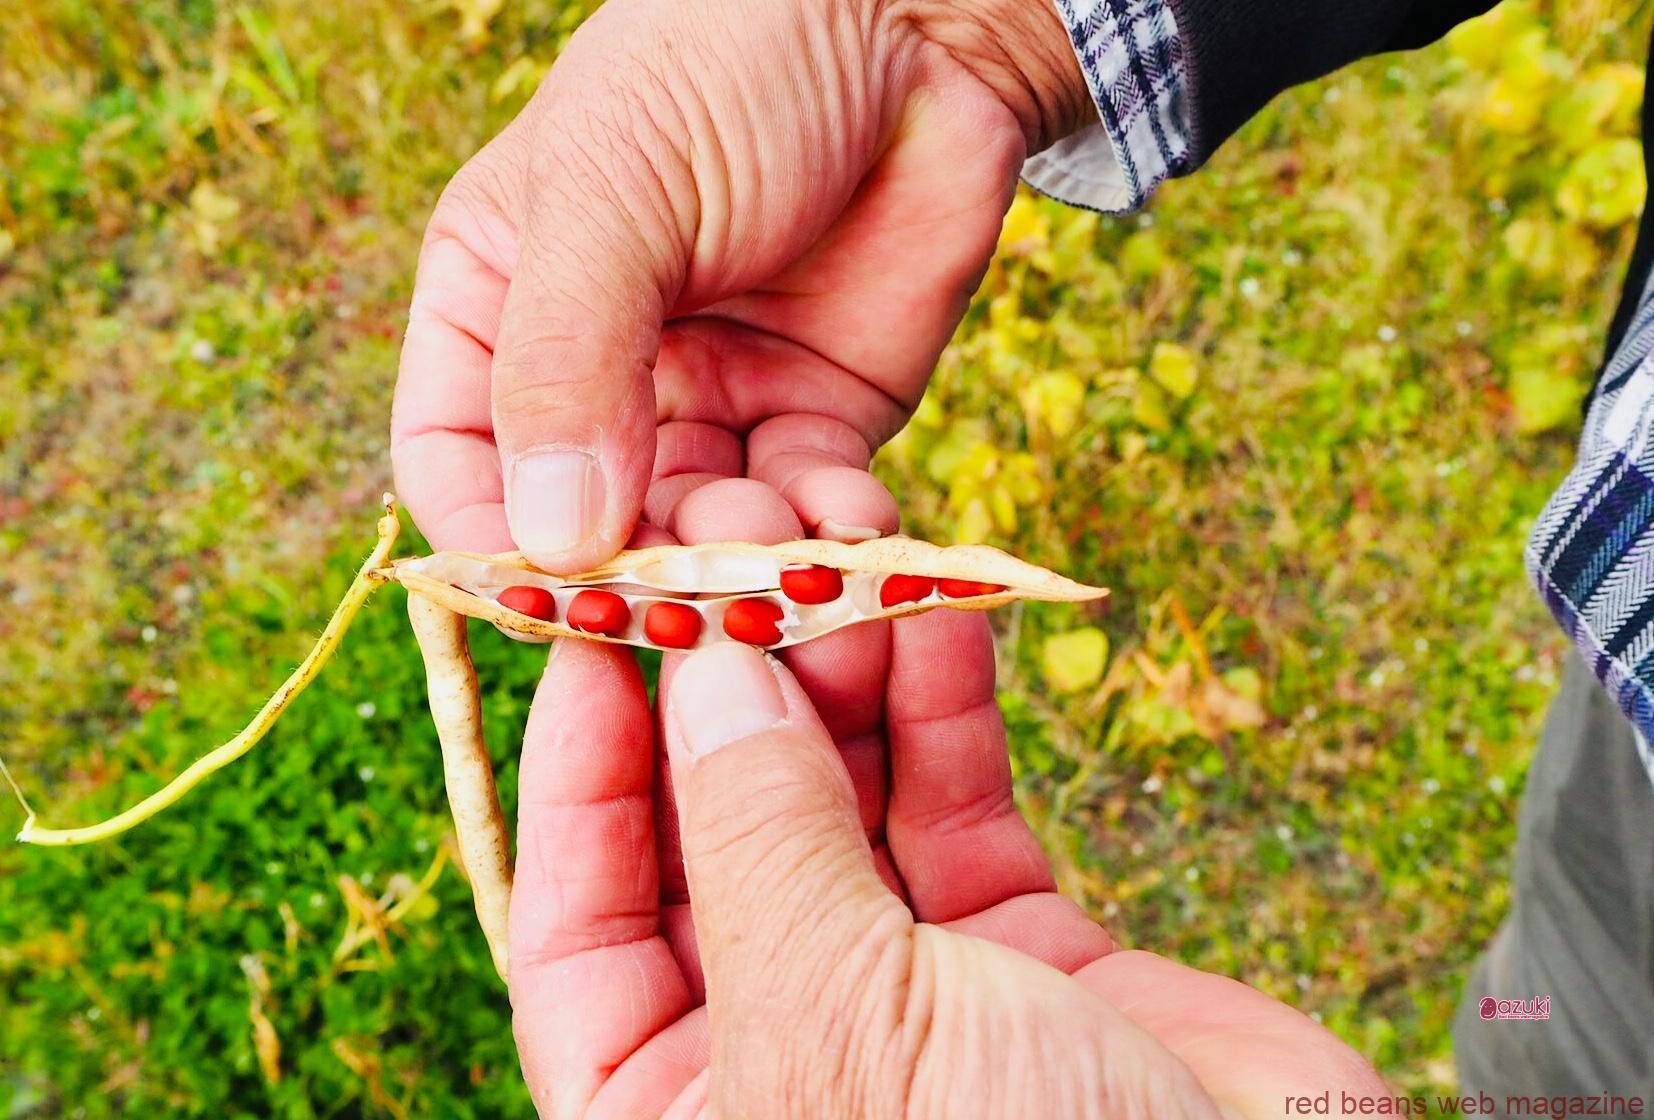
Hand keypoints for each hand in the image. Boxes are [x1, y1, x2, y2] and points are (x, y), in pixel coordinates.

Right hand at [390, 0, 1091, 567]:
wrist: (914, 26)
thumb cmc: (730, 62)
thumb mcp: (614, 194)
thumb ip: (567, 362)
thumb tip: (551, 539)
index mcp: (499, 305)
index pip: (454, 459)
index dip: (488, 540)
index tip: (545, 594)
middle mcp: (596, 370)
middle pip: (585, 522)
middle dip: (637, 566)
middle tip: (693, 590)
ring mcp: (707, 399)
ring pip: (699, 532)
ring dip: (738, 558)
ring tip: (778, 536)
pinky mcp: (813, 413)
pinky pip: (805, 508)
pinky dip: (827, 532)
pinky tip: (852, 518)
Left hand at [506, 613, 1388, 1117]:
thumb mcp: (835, 1019)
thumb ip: (760, 840)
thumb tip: (706, 676)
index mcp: (675, 1112)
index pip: (579, 921)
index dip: (577, 770)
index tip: (596, 626)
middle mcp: (778, 1046)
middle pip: (714, 838)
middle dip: (726, 696)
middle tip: (738, 555)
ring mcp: (905, 998)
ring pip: (841, 805)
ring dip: (840, 682)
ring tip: (839, 563)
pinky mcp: (1023, 952)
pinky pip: (957, 809)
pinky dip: (945, 712)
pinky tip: (933, 614)